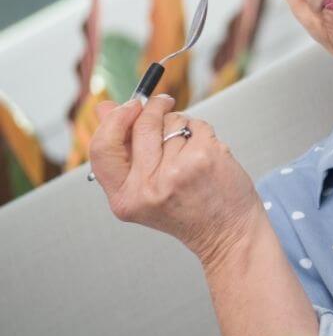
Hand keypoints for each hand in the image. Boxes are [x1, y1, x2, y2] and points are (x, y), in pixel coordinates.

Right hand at [88, 95, 261, 268]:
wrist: (228, 232)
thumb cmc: (189, 211)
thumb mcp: (145, 189)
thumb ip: (122, 150)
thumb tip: (104, 107)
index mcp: (124, 198)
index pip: (102, 147)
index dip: (114, 120)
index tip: (130, 105)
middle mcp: (147, 187)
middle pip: (141, 125)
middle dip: (153, 107)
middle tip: (163, 102)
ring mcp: (176, 171)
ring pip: (172, 122)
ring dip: (182, 126)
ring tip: (189, 151)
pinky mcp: (203, 157)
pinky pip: (196, 125)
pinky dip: (202, 132)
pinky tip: (205, 153)